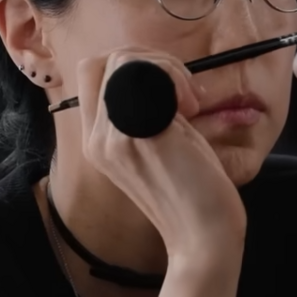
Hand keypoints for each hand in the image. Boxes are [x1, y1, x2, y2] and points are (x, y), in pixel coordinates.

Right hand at [76, 48, 247, 264]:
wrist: (204, 237)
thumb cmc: (194, 192)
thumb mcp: (162, 143)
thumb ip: (149, 110)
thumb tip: (159, 72)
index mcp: (98, 141)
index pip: (92, 73)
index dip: (133, 63)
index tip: (172, 89)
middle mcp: (97, 139)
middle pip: (103, 61)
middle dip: (150, 59)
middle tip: (184, 93)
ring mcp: (113, 137)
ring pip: (123, 61)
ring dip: (165, 67)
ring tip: (190, 102)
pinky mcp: (136, 136)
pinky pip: (141, 77)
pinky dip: (172, 78)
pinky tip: (190, 107)